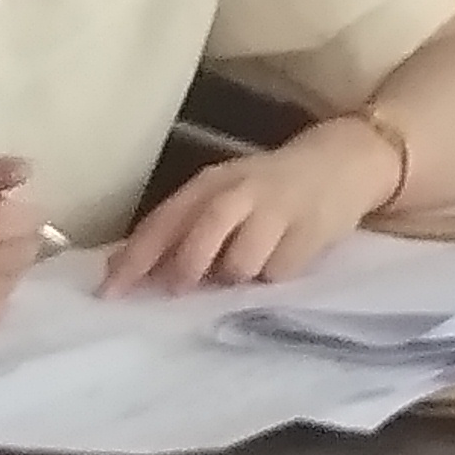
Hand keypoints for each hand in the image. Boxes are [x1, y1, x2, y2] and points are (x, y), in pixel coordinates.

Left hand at [103, 120, 402, 294]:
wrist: (343, 162)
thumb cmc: (269, 188)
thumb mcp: (223, 195)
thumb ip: (182, 228)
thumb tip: (128, 271)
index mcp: (212, 182)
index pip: (165, 219)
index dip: (137, 257)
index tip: (110, 291)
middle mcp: (243, 191)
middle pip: (204, 232)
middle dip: (188, 267)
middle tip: (181, 289)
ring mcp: (280, 211)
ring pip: (242, 263)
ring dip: (235, 278)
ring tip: (246, 269)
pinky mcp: (312, 232)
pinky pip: (278, 273)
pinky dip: (272, 276)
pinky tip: (280, 261)